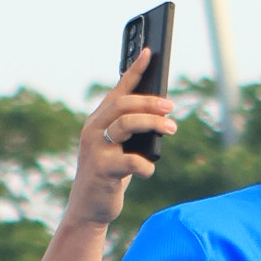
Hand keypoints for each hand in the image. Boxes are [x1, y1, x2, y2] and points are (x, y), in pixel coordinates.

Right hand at [65, 53, 179, 228]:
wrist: (88, 207)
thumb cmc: (109, 173)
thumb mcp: (118, 146)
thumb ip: (131, 129)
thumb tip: (162, 113)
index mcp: (98, 120)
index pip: (118, 90)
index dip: (134, 70)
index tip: (150, 52)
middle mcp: (93, 130)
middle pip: (124, 105)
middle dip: (150, 102)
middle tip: (171, 107)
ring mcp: (96, 149)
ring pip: (127, 124)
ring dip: (153, 124)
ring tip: (172, 128)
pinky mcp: (103, 170)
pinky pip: (132, 161)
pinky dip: (147, 165)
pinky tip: (150, 170)